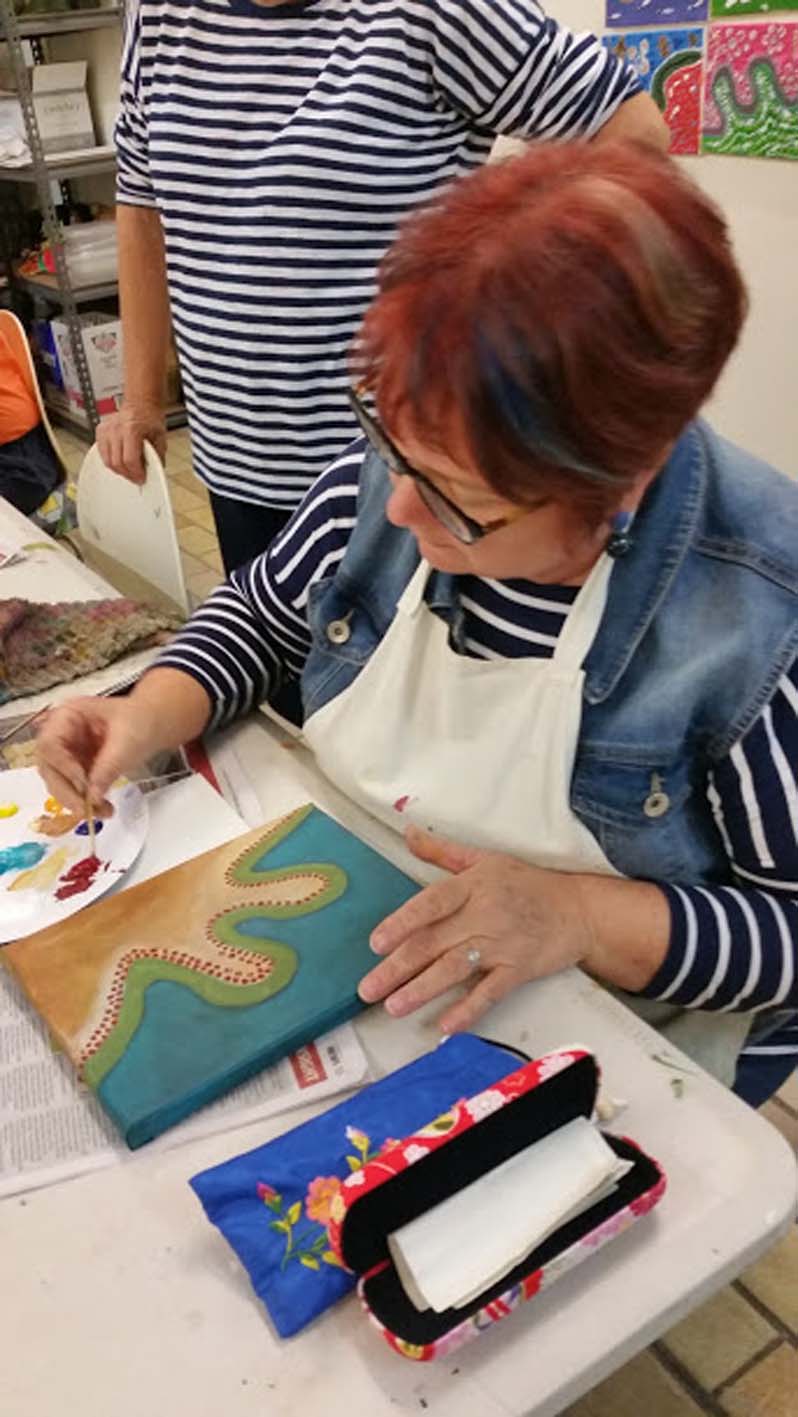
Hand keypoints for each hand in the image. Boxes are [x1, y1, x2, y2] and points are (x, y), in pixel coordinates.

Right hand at [36, 696, 161, 816]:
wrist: (152, 725)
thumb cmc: (140, 720)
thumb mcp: (127, 741)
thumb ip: (108, 768)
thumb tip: (92, 795)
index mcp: (68, 715)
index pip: (49, 744)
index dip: (63, 766)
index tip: (82, 783)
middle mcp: (62, 735)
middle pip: (49, 768)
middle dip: (67, 792)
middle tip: (85, 809)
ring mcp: (68, 754)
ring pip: (58, 784)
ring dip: (76, 802)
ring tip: (101, 811)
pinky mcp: (77, 771)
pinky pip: (73, 791)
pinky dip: (86, 803)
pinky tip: (103, 809)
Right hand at [96, 404, 166, 483]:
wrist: (140, 403)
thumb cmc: (149, 418)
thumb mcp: (160, 438)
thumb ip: (157, 456)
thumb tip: (153, 473)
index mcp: (132, 429)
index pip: (130, 459)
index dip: (136, 473)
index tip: (141, 478)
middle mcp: (116, 429)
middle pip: (117, 462)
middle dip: (128, 474)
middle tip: (136, 477)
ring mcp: (106, 429)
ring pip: (107, 461)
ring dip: (119, 470)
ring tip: (129, 470)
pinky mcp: (100, 431)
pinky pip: (102, 453)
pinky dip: (111, 461)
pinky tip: (120, 461)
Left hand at [358, 824, 593, 1032]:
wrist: (580, 909)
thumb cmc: (529, 884)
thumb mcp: (485, 860)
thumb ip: (442, 852)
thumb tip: (408, 833)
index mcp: (472, 886)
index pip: (430, 904)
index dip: (402, 923)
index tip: (376, 943)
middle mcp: (484, 915)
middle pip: (434, 943)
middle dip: (397, 967)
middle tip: (367, 989)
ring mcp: (502, 944)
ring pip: (455, 969)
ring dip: (422, 990)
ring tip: (393, 1007)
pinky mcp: (519, 969)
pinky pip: (490, 992)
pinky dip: (468, 1010)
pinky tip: (445, 1025)